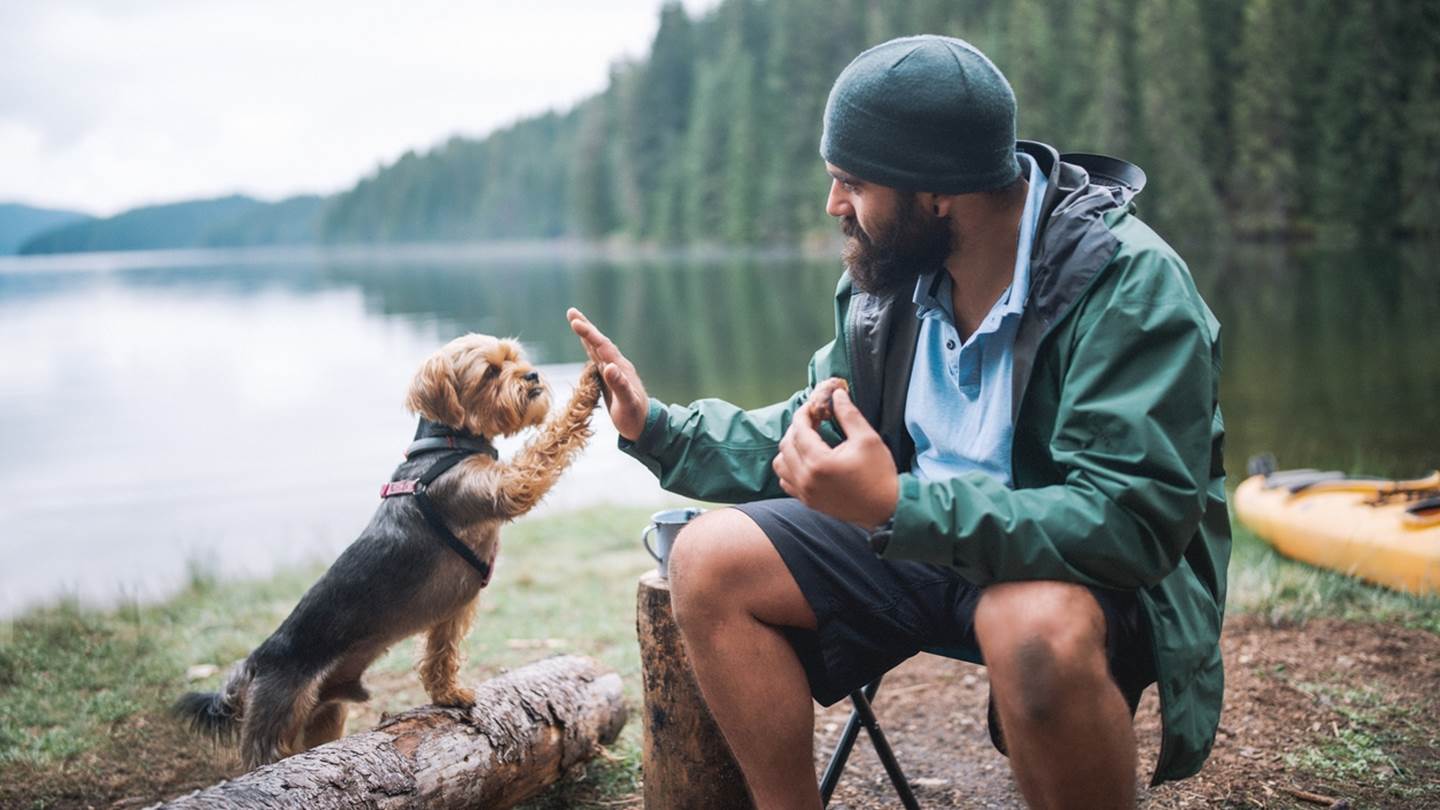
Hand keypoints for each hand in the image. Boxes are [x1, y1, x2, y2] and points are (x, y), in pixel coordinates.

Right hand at [567, 307, 649, 440]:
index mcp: (621, 368)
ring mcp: (613, 372)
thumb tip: (609, 367)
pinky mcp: (610, 379)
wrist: (645, 426)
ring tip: (575, 321)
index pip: (602, 347)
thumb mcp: (627, 403)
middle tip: (571, 312)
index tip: (575, 322)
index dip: (589, 334)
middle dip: (586, 327)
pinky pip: (597, 359)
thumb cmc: (636, 417)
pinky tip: (586, 345)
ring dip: (586, 335)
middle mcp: (617, 366)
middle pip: (599, 342)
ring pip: (597, 349)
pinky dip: (589, 349)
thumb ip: (620, 385)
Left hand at [773, 388, 897, 528]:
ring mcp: (805, 492)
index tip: (814, 405)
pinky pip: (785, 481)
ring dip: (789, 447)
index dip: (804, 413)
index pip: (799, 429)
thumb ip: (848, 414)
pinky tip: (806, 460)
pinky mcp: (808, 501)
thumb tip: (836, 394)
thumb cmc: (879, 473)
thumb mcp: (867, 438)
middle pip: (786, 444)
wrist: (886, 509)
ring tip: (808, 439)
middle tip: (813, 420)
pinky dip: (790, 467)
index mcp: (819, 462)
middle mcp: (806, 479)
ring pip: (780, 463)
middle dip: (797, 427)